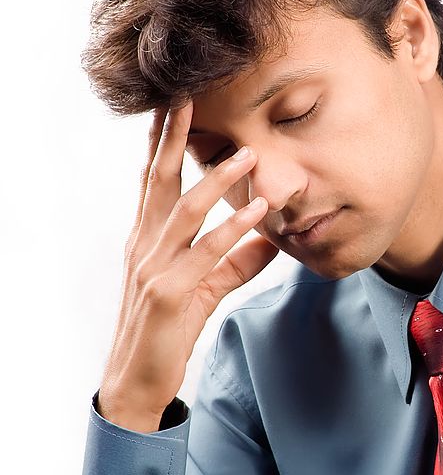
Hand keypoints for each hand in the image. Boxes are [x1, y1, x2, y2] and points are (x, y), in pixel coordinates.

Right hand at [97, 102, 278, 432]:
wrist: (138, 380)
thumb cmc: (169, 329)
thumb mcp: (208, 287)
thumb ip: (238, 261)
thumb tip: (272, 238)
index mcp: (149, 238)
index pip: (155, 179)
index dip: (165, 141)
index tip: (179, 102)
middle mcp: (145, 244)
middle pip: (159, 180)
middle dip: (174, 137)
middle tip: (190, 95)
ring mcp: (153, 267)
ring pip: (184, 211)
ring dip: (217, 179)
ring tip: (248, 153)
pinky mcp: (167, 293)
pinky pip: (206, 254)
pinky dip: (233, 229)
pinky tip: (257, 211)